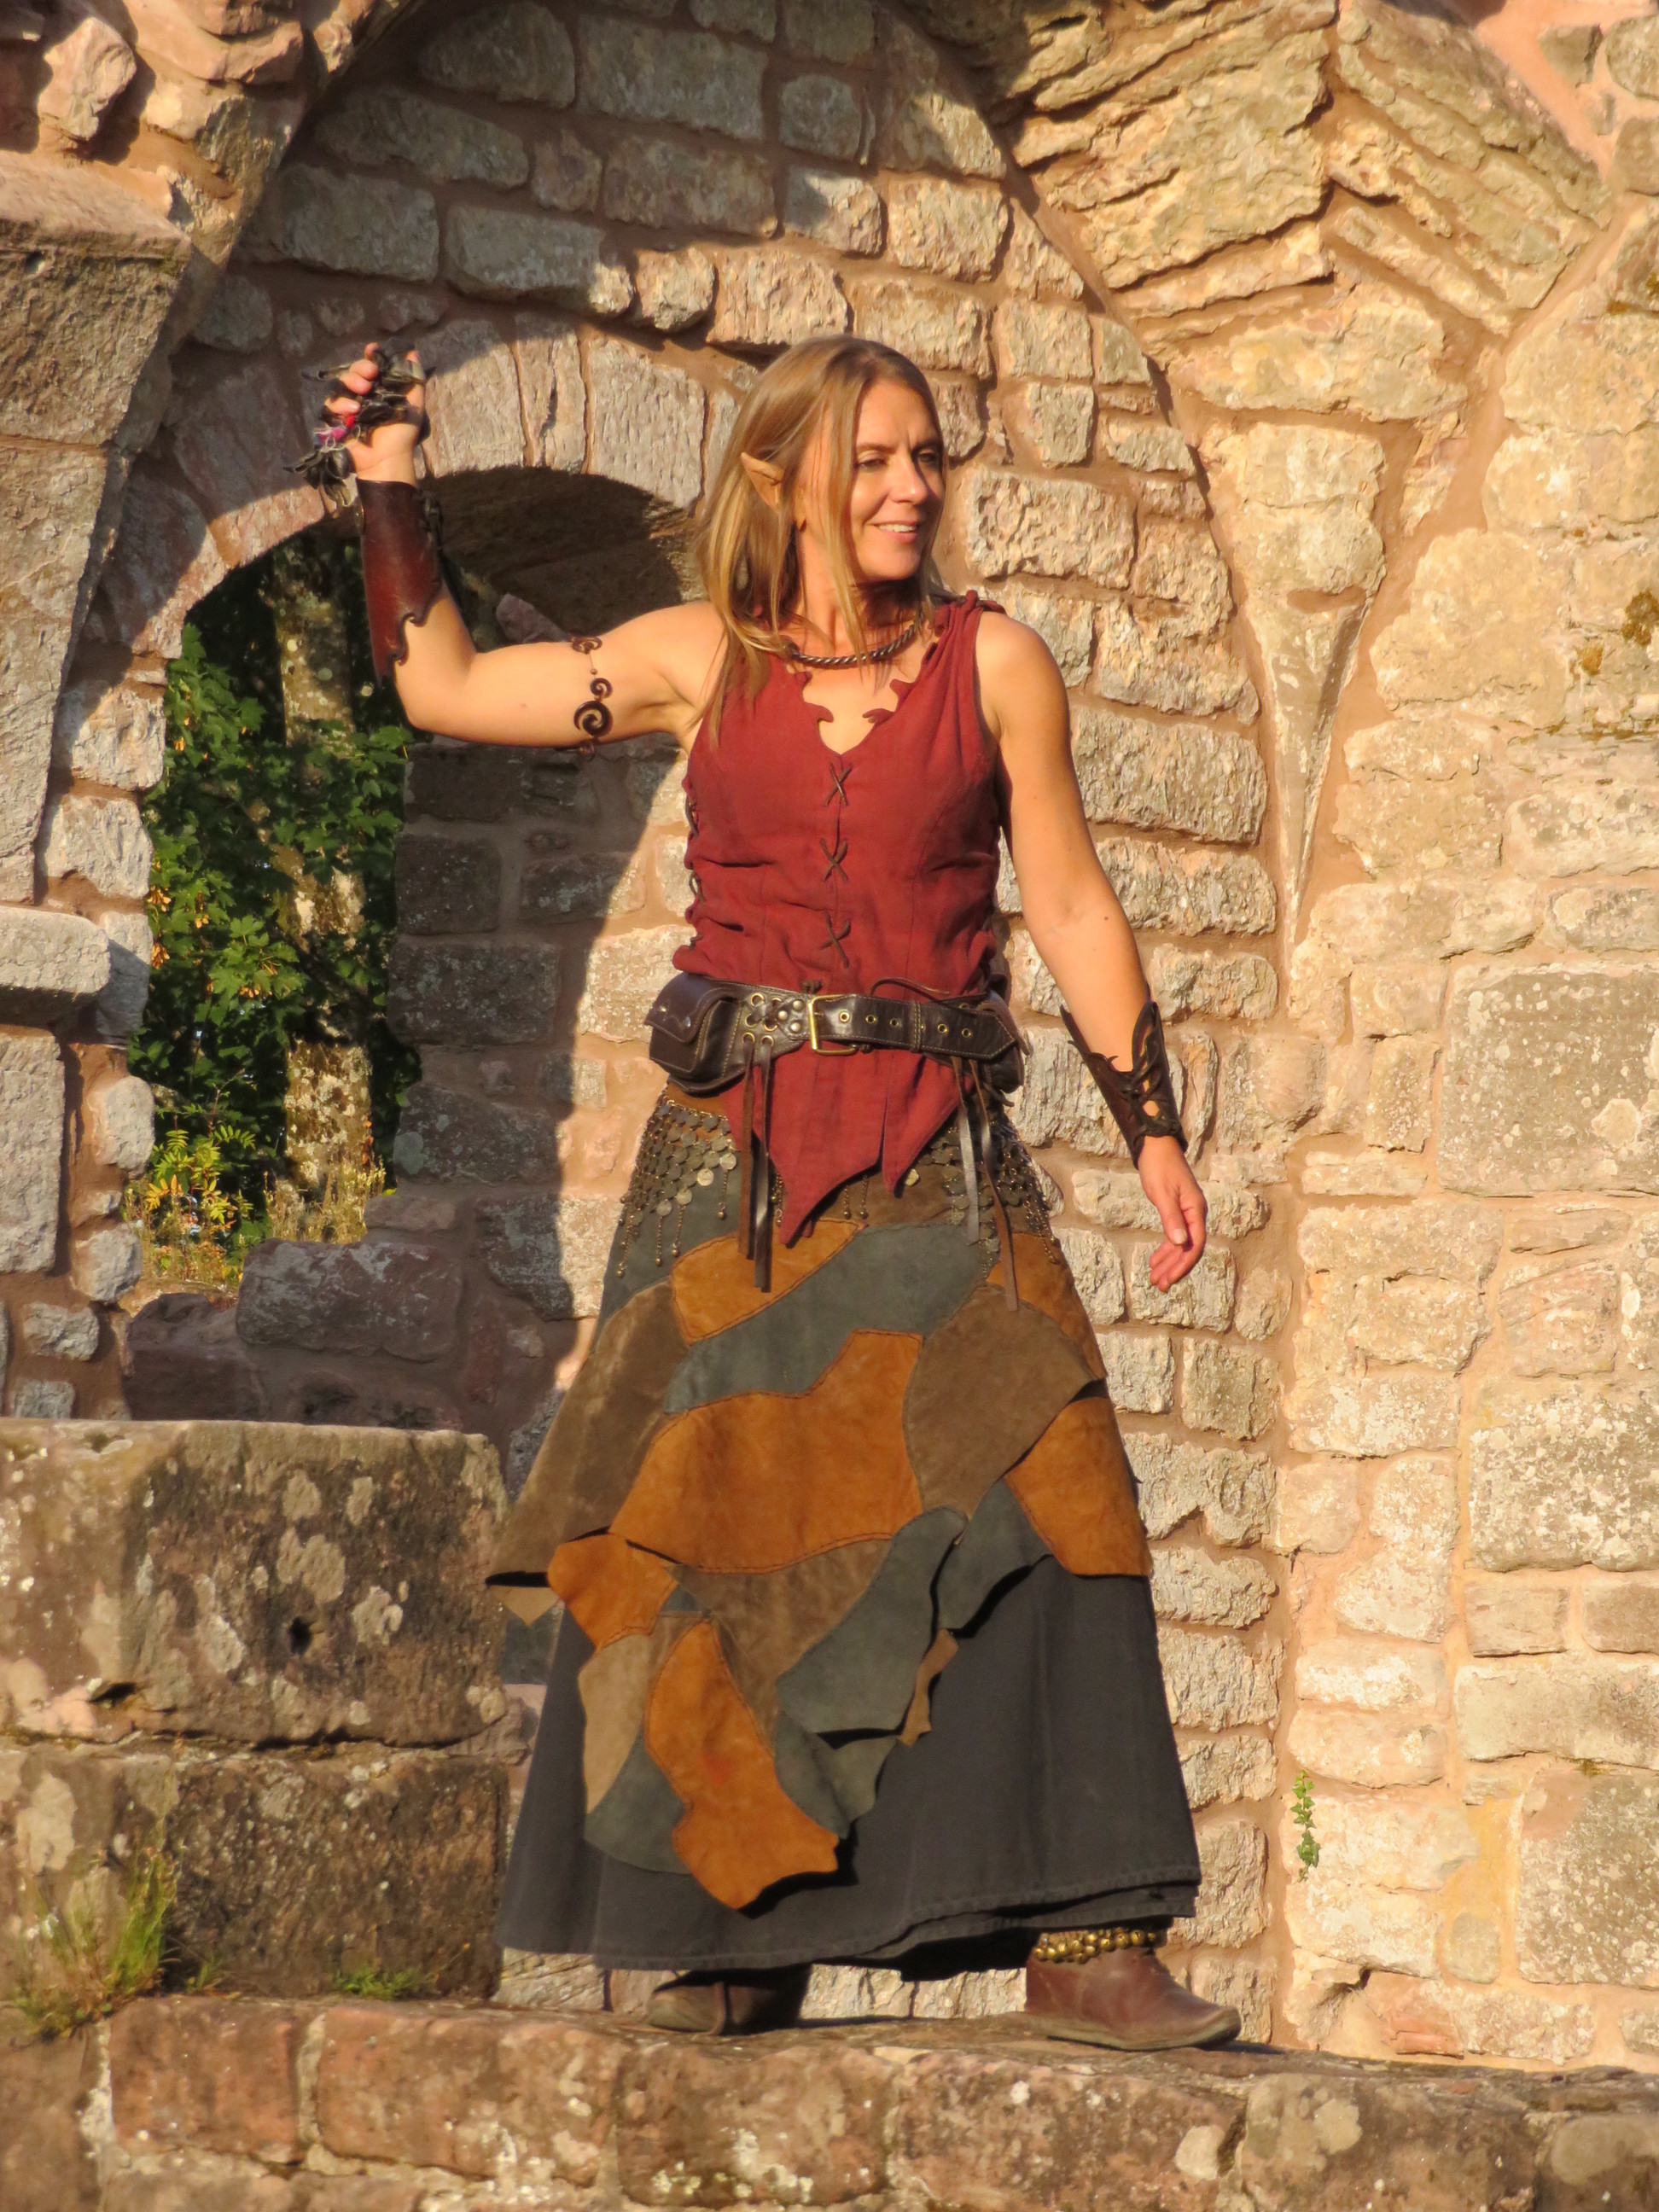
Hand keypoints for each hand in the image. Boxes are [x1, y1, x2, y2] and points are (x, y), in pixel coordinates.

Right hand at [325, 342, 425, 483]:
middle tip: (371, 374)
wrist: (389, 459)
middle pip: (353, 371)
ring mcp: (347, 406)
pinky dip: (340, 404)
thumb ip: (414, 378)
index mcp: (378, 389)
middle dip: (360, 368)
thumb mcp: (414, 404)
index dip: (370, 356)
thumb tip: (413, 351)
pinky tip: (353, 410)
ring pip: (340, 384)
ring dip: (350, 382)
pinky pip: (330, 404)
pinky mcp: (336, 420)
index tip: (373, 350)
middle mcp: (361, 395)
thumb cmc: (403, 434)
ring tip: (363, 391)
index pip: (369, 365)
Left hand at [1139, 1134, 1206, 1289]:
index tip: (1169, 1280)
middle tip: (1159, 1285)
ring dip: (1168, 1262)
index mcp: (1196, 1210)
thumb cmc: (1159, 1167)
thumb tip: (1180, 1243)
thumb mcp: (1162, 1193)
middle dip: (1174, 1268)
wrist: (1156, 1147)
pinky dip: (1165, 1249)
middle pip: (1188, 1248)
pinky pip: (1175, 1236)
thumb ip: (1171, 1218)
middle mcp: (1195, 1214)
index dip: (1182, 1265)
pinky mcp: (1177, 1211)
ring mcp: (1187, 1213)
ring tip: (1155, 1279)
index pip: (1194, 1245)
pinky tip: (1155, 1260)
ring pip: (1181, 1244)